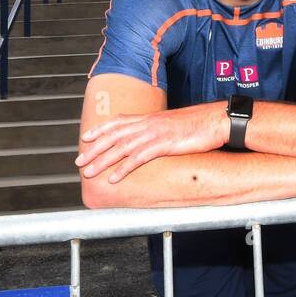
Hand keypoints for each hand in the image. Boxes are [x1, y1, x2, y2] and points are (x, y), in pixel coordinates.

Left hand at [76, 102, 227, 182]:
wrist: (217, 121)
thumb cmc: (200, 124)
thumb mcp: (175, 124)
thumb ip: (160, 130)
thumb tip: (152, 139)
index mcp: (150, 118)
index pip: (119, 121)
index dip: (100, 129)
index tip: (85, 138)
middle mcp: (148, 123)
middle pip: (114, 135)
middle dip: (94, 149)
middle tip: (79, 161)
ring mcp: (155, 133)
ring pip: (121, 147)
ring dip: (102, 161)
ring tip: (89, 173)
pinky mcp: (164, 144)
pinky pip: (138, 158)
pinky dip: (123, 169)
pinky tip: (113, 178)